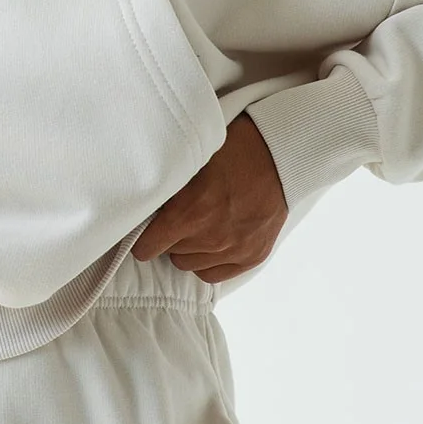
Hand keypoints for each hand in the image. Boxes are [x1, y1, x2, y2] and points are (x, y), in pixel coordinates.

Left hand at [130, 112, 287, 282]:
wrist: (280, 154)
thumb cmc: (233, 149)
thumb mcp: (191, 160)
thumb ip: (167, 189)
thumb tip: (142, 205)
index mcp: (189, 213)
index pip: (146, 247)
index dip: (142, 237)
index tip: (144, 229)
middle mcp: (210, 237)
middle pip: (168, 254)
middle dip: (167, 238)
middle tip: (176, 217)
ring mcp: (234, 250)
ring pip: (189, 265)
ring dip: (188, 249)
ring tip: (197, 226)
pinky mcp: (252, 256)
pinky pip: (213, 274)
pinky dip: (208, 261)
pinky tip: (212, 241)